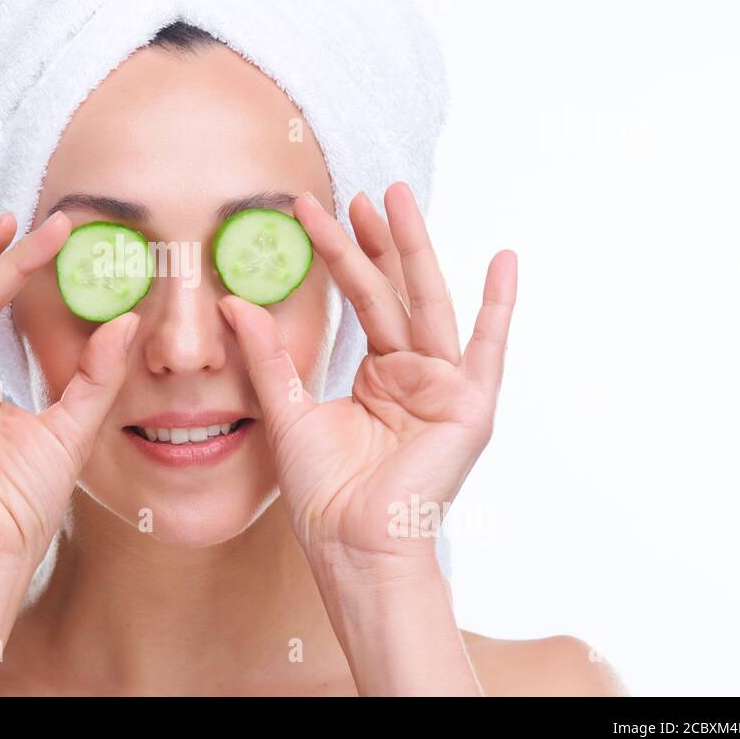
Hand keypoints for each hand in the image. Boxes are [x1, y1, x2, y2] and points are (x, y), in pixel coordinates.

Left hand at [217, 183, 516, 571]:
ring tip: (398, 198)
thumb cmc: (325, 494)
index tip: (307, 212)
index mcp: (379, 374)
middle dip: (377, 240)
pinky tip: (504, 261)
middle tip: (360, 192)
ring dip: (415, 250)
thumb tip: (236, 302)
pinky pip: (486, 350)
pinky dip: (498, 307)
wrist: (351, 546)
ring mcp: (445, 387)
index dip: (337, 254)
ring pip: (427, 303)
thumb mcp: (287, 411)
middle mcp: (415, 373)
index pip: (361, 298)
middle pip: (395, 291)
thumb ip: (268, 356)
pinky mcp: (468, 407)